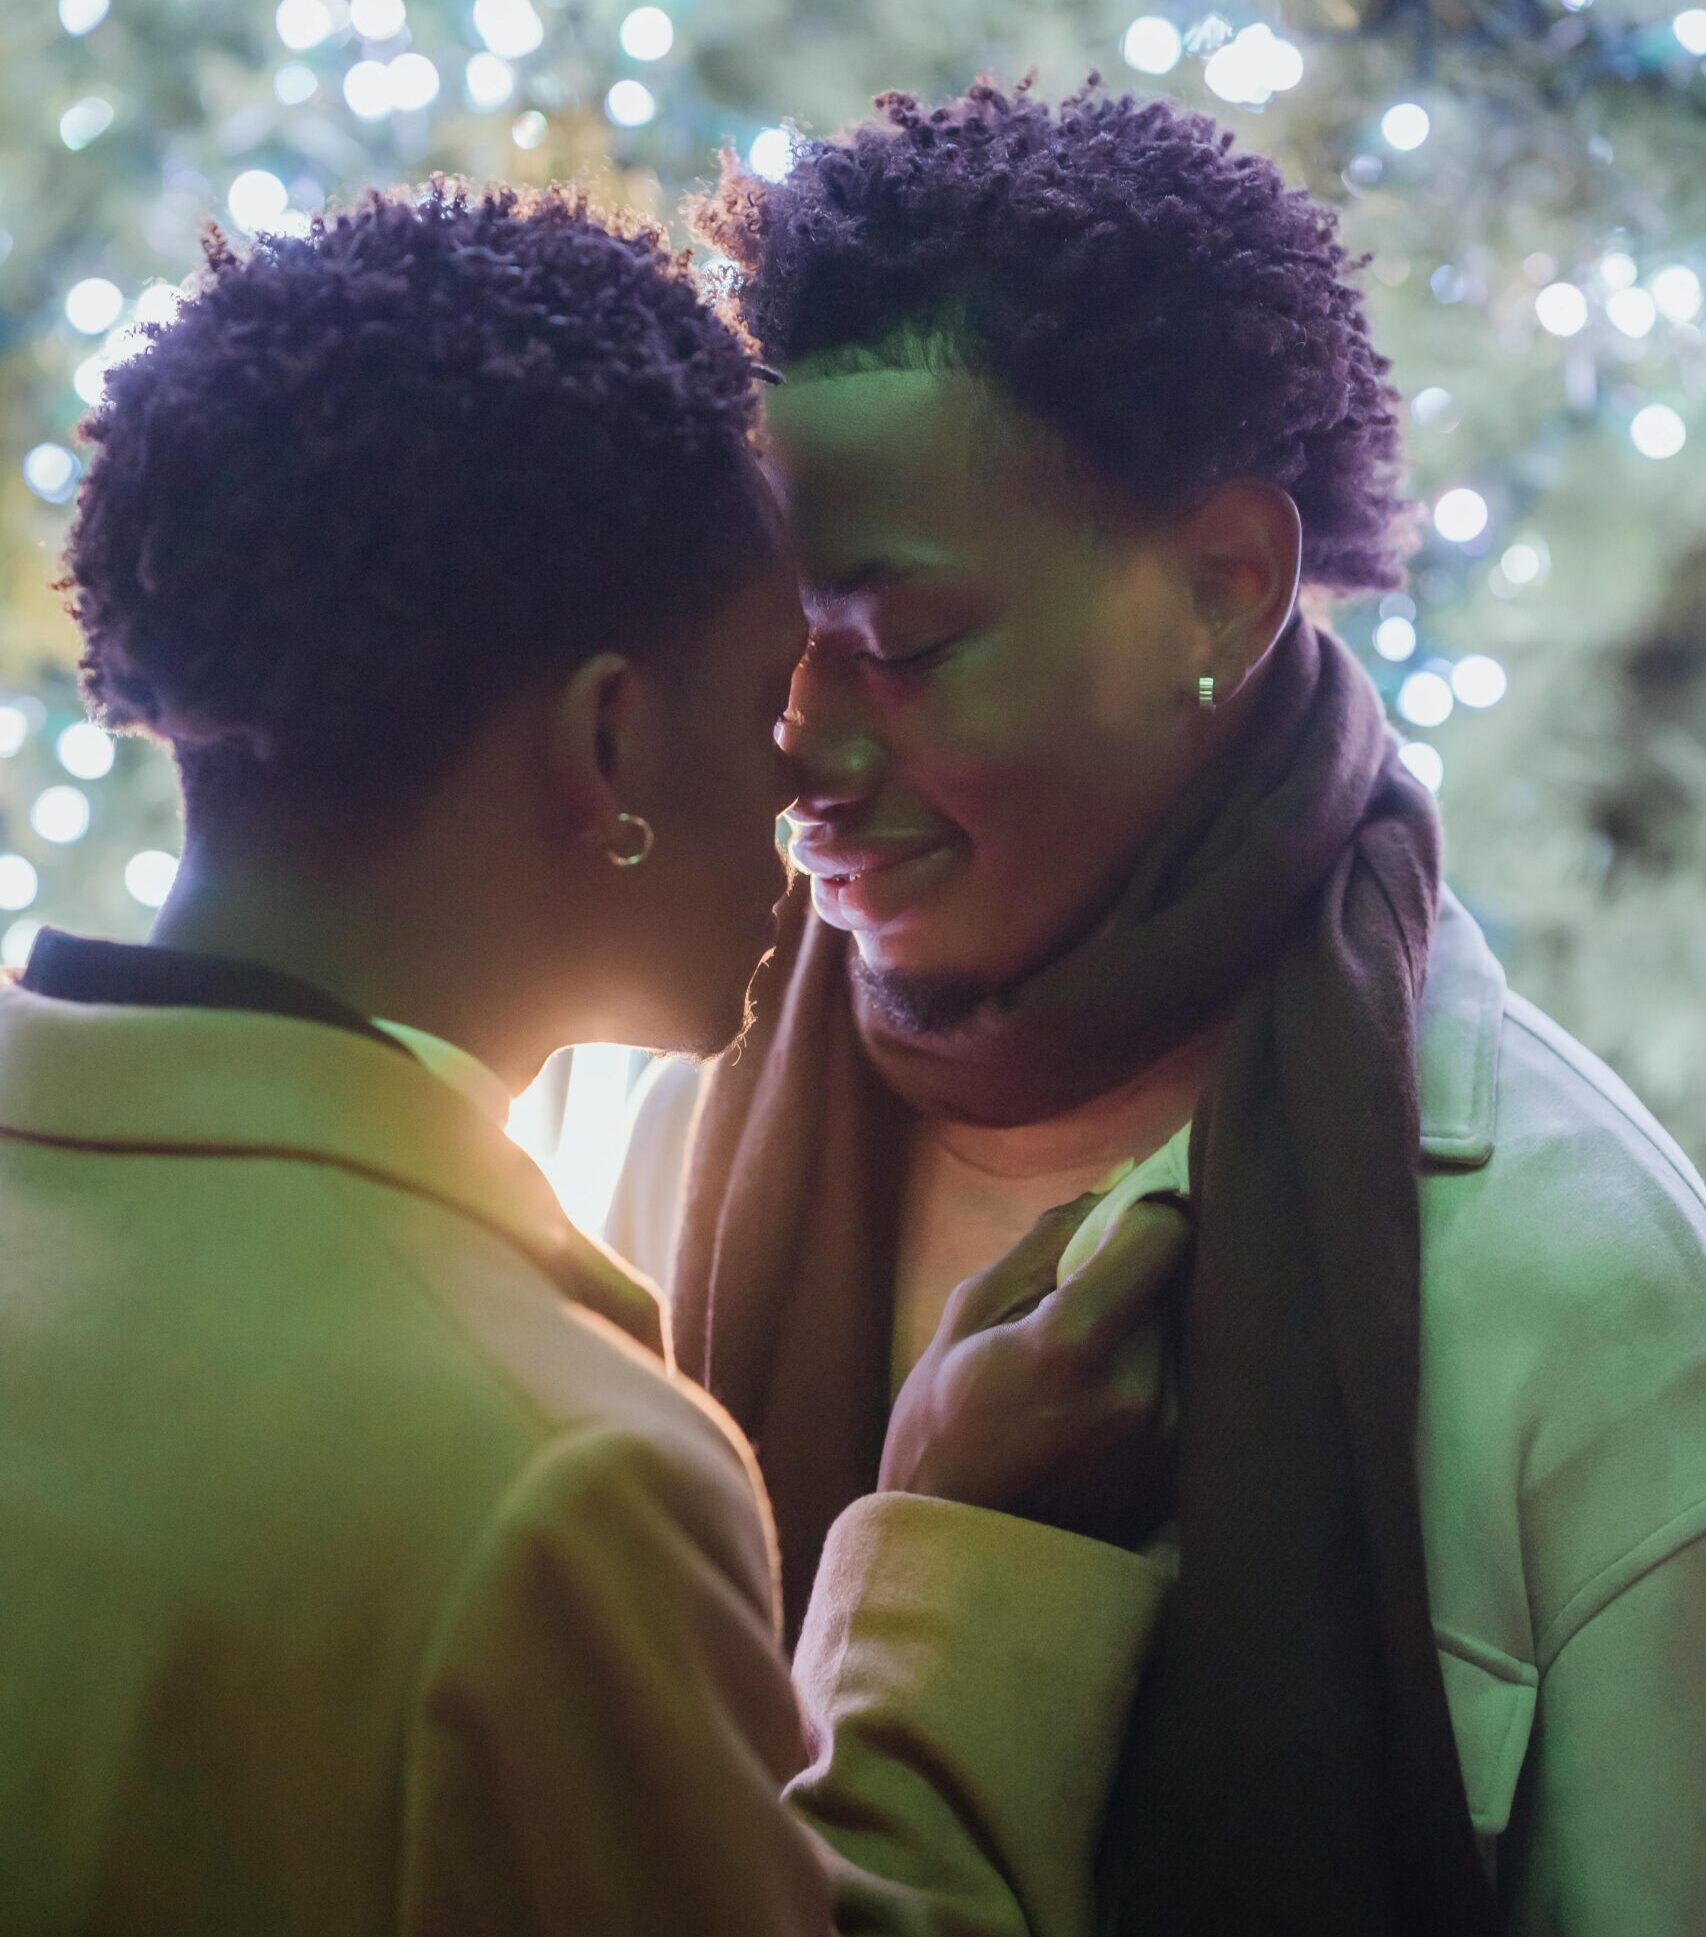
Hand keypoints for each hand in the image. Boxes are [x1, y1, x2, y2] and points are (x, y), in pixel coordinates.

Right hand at [879, 1191, 1190, 1546]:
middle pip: (1182, 1282)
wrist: (959, 1559)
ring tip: (1099, 1354)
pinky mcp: (1185, 1474)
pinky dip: (1165, 1374)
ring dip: (1159, 1325)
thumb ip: (1043, 1246)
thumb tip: (1110, 1190)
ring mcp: (1170, 1440)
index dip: (1145, 1212)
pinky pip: (1194, 1389)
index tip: (1125, 1216)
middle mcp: (1140, 1390)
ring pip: (1191, 1334)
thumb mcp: (966, 1317)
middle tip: (1098, 1289)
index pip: (1164, 1232)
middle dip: (1146, 1272)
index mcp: (1075, 1343)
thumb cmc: (942, 1430)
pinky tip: (1109, 1400)